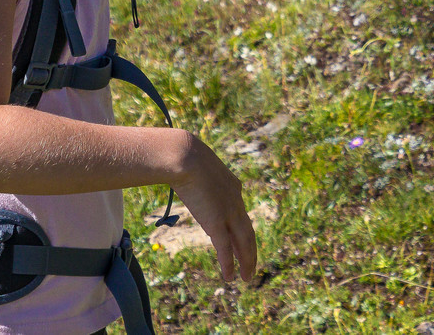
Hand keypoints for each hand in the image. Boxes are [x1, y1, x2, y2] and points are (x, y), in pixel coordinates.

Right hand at [173, 135, 257, 282]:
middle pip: (247, 232)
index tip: (243, 241)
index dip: (242, 229)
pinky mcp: (217, 222)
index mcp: (233, 186)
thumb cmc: (184, 156)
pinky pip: (226, 248)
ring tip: (247, 277)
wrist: (185, 156)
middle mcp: (236, 201)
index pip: (241, 213)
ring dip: (246, 261)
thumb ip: (196, 176)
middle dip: (250, 251)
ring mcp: (229, 212)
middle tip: (251, 266)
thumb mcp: (197, 166)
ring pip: (243, 243)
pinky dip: (229, 264)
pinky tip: (230, 277)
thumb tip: (182, 174)